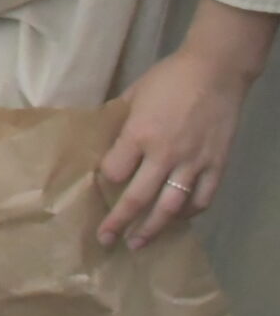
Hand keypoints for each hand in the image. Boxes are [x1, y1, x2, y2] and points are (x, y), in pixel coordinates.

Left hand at [95, 46, 253, 249]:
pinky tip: (177, 220)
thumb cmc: (168, 78)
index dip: (104, 179)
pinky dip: (189, 213)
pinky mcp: (216, 166)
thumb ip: (118, 119)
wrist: (214, 72)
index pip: (114, 171)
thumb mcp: (133, 94)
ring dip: (153, 229)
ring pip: (171, 207)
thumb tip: (101, 135)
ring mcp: (193, 164)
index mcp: (139, 134)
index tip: (99, 184)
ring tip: (139, 244)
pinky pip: (202, 199)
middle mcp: (164, 155)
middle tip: (106, 240)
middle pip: (138, 198)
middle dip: (119, 222)